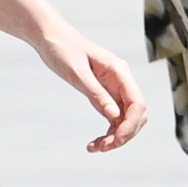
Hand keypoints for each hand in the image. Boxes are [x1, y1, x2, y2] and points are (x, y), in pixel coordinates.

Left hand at [26, 9, 150, 151]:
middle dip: (125, 134)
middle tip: (104, 148)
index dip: (131, 125)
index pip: (137, 103)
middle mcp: (121, 81)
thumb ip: (96, 93)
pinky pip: (113, 118)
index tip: (116, 140)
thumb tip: (114, 116)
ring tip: (95, 149)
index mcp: (119, 71)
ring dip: (116, 137)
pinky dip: (107, 132)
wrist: (50, 37)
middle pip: (136, 114)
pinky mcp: (104, 94)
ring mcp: (114, 88)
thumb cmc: (62, 50)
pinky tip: (94, 144)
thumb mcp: (77, 73)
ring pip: (125, 119)